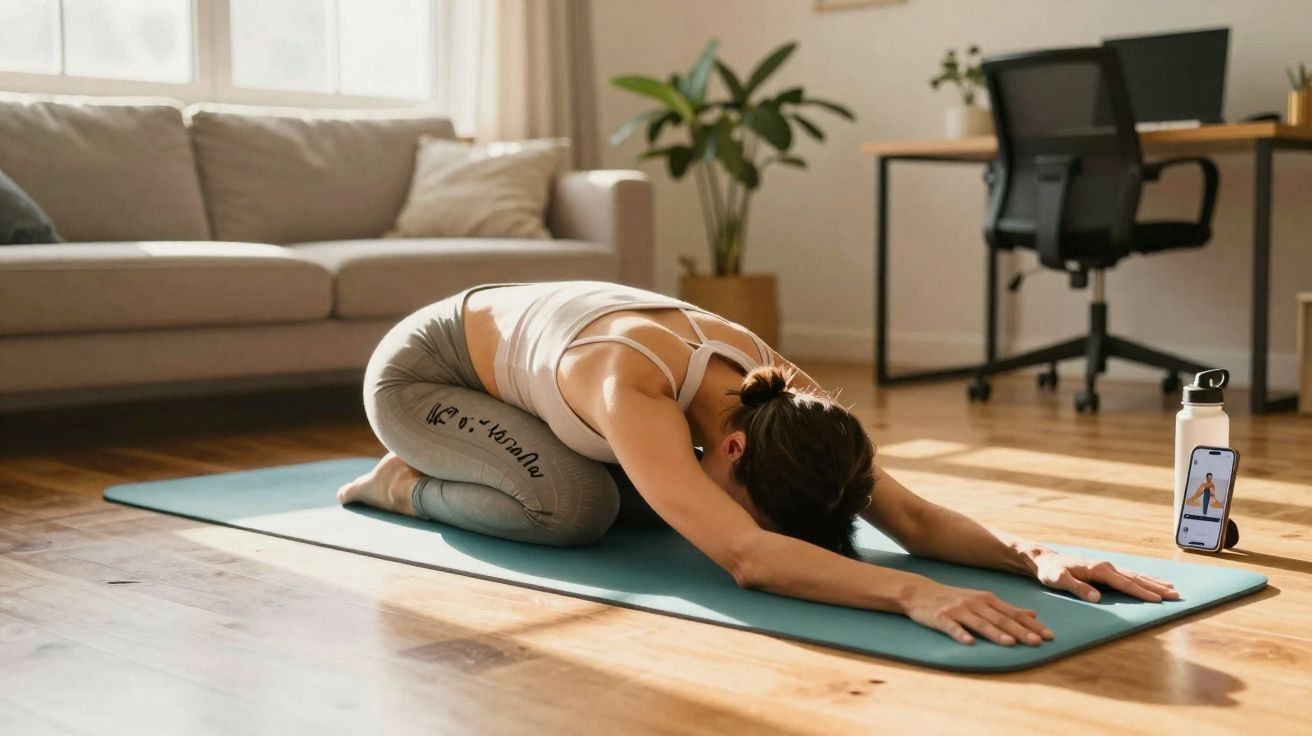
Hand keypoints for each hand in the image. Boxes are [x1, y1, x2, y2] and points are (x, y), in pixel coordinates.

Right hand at [901, 580, 1053, 645]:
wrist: (920, 592)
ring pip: (980, 623)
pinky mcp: (941, 617)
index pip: (1014, 613)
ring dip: (995, 633)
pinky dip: (961, 634)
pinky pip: (952, 627)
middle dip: (1020, 631)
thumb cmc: (954, 598)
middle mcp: (975, 603)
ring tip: (1010, 643)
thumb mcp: (981, 599)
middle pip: (1000, 619)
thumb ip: (1006, 609)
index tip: (1049, 636)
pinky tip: (970, 643)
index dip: (1032, 625)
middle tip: (1037, 642)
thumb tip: (1033, 614)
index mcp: (987, 599)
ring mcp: (958, 610)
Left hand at [1032, 550, 1179, 602]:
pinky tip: (1152, 583)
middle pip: (1135, 578)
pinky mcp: (1105, 570)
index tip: (1158, 599)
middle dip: (1156, 587)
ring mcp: (1107, 567)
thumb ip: (1077, 588)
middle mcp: (1106, 566)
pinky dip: (1143, 579)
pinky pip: (1129, 575)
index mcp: (1098, 569)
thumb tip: (1097, 598)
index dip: (1141, 592)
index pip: (1124, 583)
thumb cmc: (1051, 572)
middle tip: (1176, 595)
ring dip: (1153, 582)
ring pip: (1135, 575)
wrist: (1045, 560)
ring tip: (1172, 589)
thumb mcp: (1059, 580)